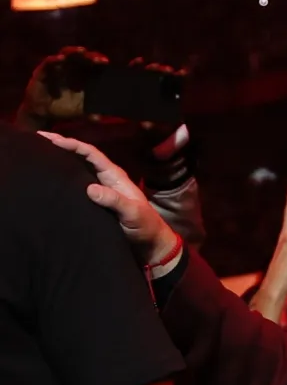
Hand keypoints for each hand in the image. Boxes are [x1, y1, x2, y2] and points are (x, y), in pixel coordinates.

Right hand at [21, 47, 107, 123]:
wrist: (43, 113)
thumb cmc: (64, 108)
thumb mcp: (79, 111)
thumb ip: (89, 114)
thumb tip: (98, 119)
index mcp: (82, 75)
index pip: (92, 65)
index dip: (99, 61)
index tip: (106, 62)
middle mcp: (70, 69)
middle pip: (81, 57)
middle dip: (90, 56)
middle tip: (98, 59)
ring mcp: (56, 68)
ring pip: (66, 54)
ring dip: (73, 52)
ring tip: (82, 51)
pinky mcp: (42, 71)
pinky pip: (48, 63)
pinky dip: (55, 60)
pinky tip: (61, 59)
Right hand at [41, 131, 179, 266]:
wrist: (150, 246)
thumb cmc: (145, 227)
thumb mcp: (132, 212)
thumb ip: (114, 200)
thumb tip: (89, 188)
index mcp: (115, 176)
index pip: (91, 154)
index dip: (72, 144)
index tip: (51, 139)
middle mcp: (106, 180)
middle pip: (81, 158)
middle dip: (61, 148)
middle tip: (38, 141)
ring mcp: (100, 191)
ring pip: (77, 171)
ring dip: (61, 163)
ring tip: (39, 156)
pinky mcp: (96, 204)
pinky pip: (76, 187)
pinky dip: (64, 181)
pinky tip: (49, 181)